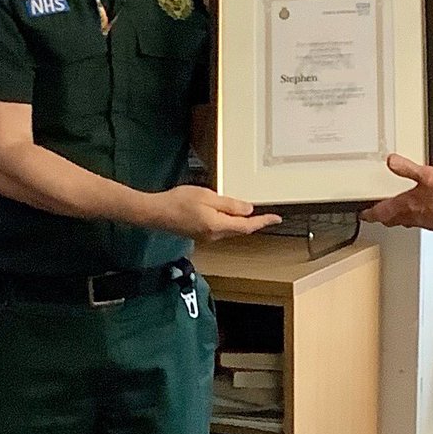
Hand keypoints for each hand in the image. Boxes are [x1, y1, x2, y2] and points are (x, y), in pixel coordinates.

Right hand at [153, 185, 281, 239]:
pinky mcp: (200, 234)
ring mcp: (207, 237)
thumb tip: (248, 210)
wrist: (155, 213)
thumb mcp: (207, 197)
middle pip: (240, 230)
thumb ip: (229, 205)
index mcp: (218, 225)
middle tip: (268, 215)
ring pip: (231, 230)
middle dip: (254, 223)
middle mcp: (215, 235)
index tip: (277, 218)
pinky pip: (221, 229)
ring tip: (251, 213)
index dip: (263, 222)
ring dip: (242, 223)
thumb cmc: (179, 201)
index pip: (247, 226)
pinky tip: (229, 214)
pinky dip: (230, 223)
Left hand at [360, 154, 432, 229]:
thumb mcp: (426, 174)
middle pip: (391, 220)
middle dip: (382, 216)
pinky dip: (413, 216)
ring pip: (404, 222)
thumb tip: (391, 162)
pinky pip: (418, 221)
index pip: (381, 214)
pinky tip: (420, 209)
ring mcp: (424, 222)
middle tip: (375, 213)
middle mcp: (413, 217)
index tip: (363, 214)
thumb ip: (406, 168)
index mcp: (406, 206)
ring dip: (397, 217)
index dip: (369, 214)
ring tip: (394, 209)